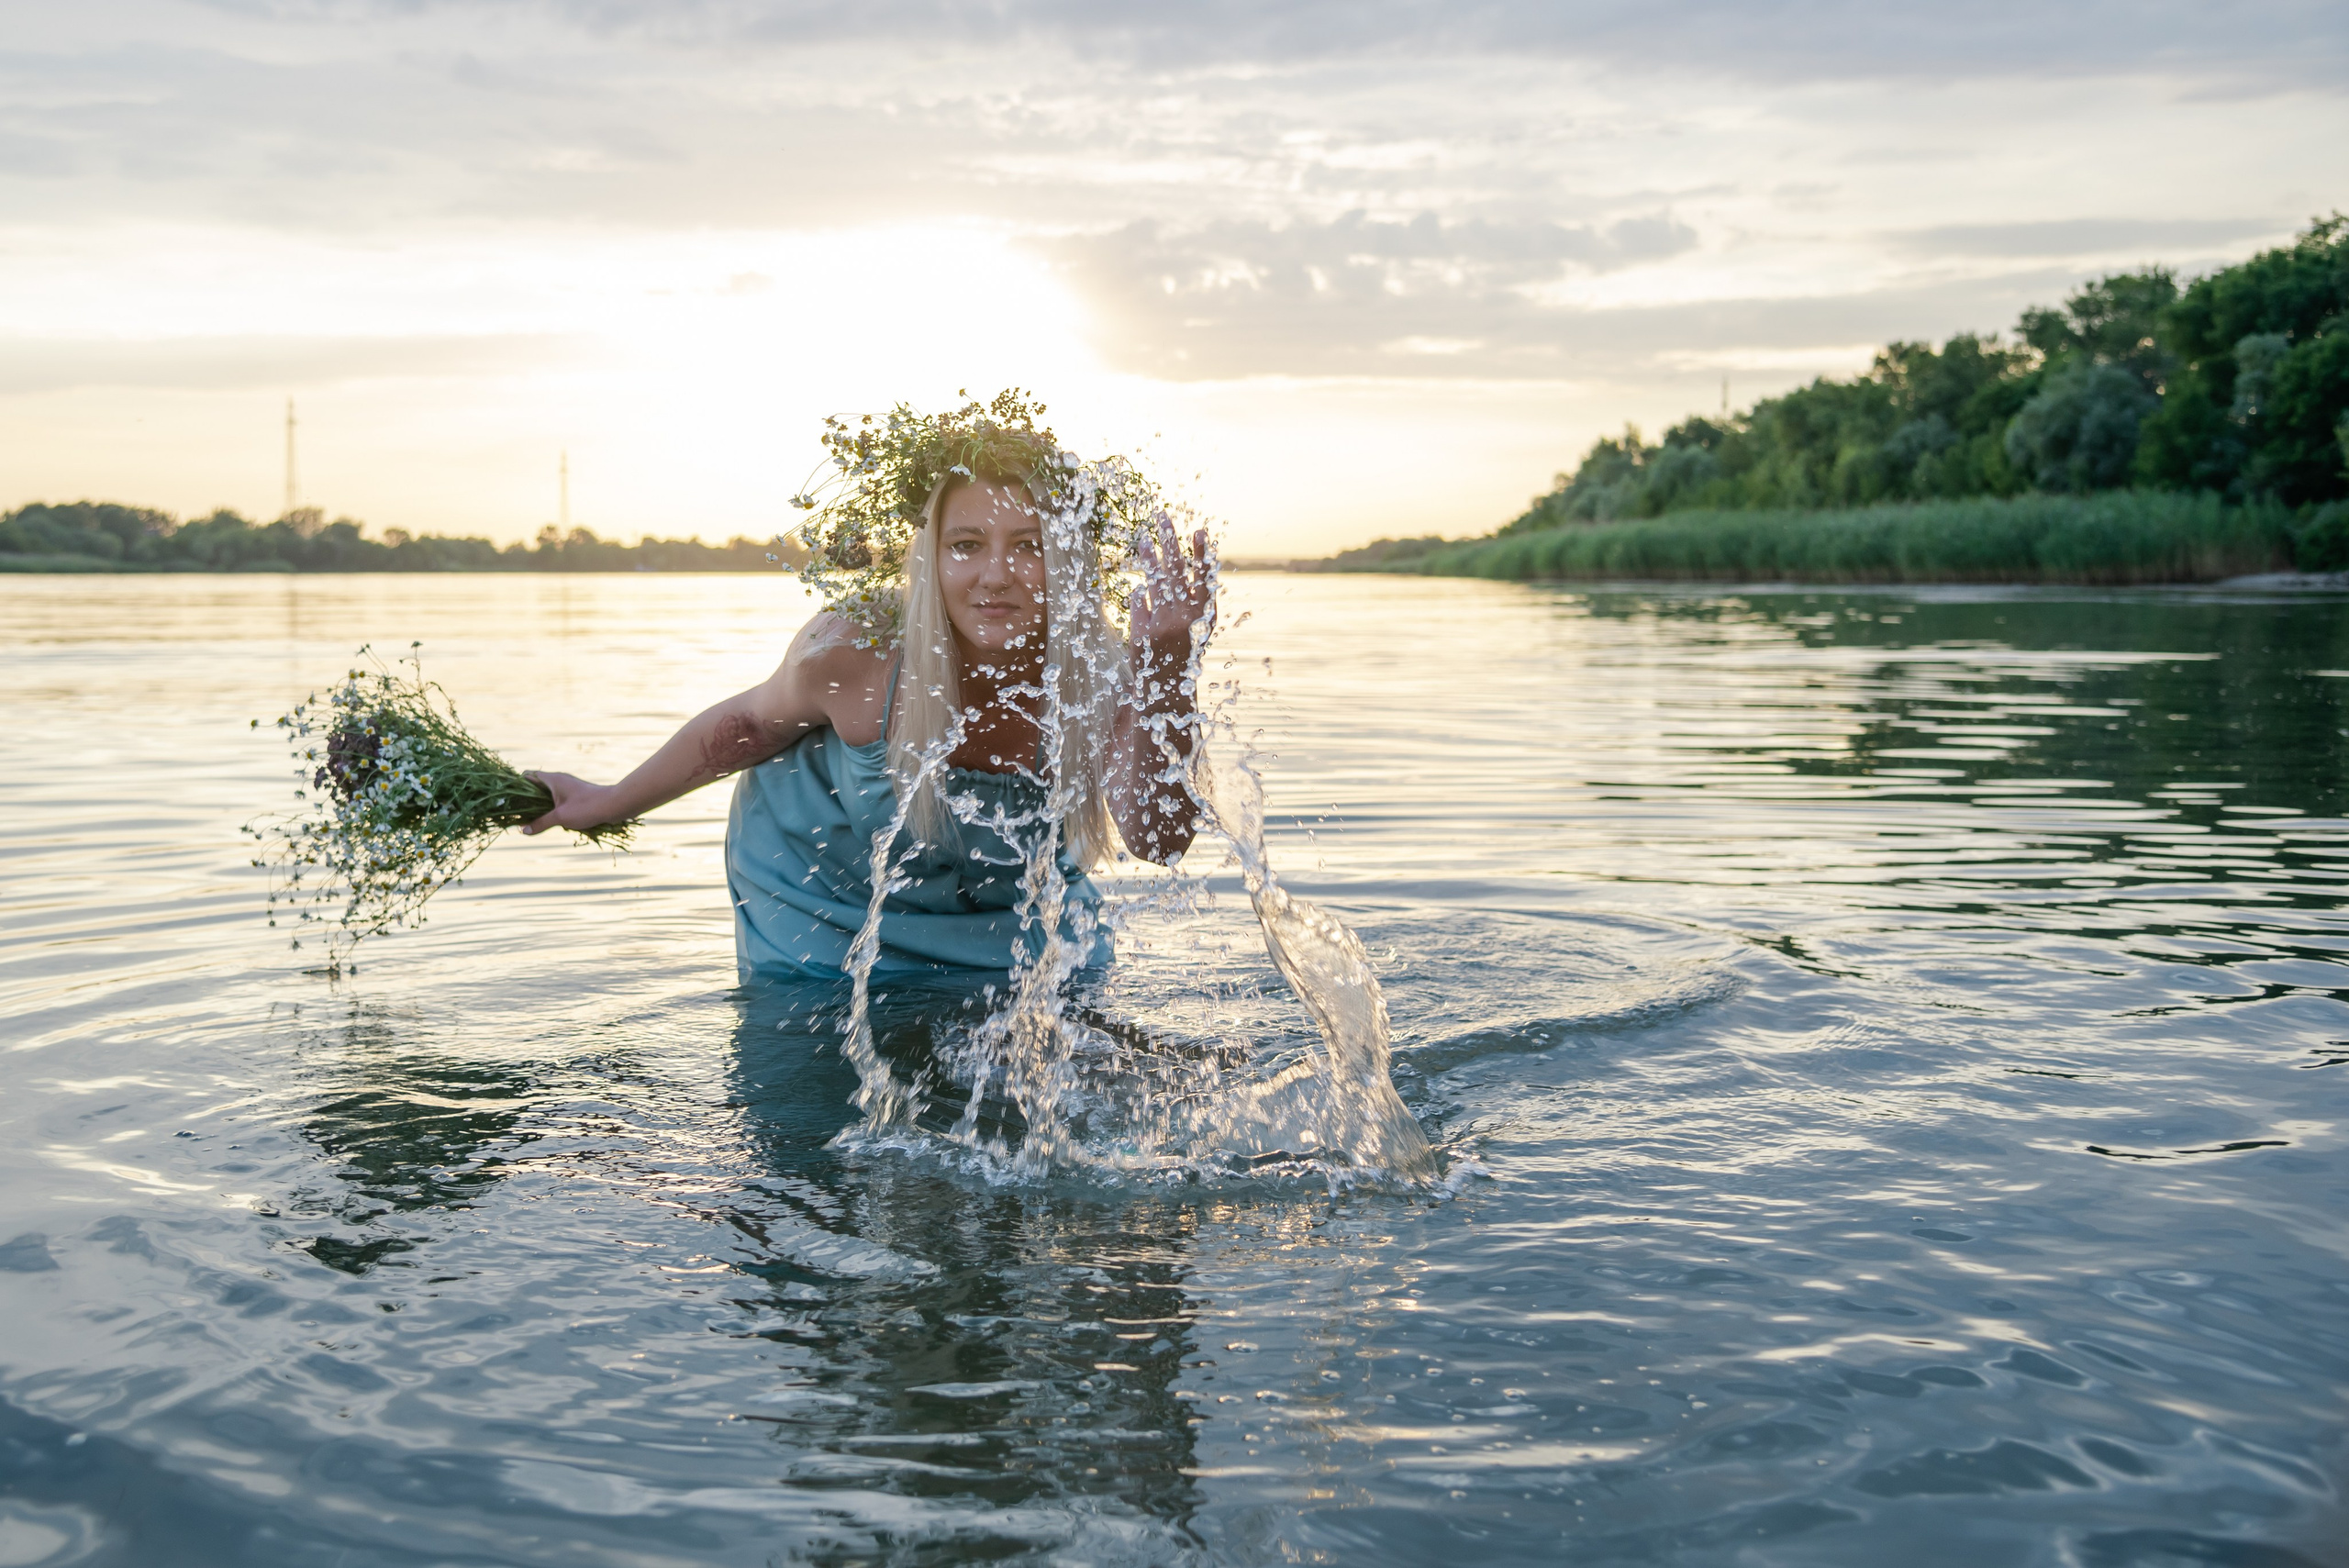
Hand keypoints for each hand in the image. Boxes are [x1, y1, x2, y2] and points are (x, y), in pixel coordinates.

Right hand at [521, 770, 613, 835]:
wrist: (615, 805)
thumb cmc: (588, 807)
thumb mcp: (561, 817)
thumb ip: (540, 823)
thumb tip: (523, 830)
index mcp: (552, 779)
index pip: (528, 775)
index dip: (516, 785)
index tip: (507, 798)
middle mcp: (559, 780)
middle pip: (535, 786)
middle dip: (525, 799)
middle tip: (515, 813)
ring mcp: (568, 788)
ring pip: (546, 795)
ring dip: (538, 806)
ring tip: (528, 819)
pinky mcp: (576, 796)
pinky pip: (557, 800)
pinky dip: (550, 808)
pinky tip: (549, 821)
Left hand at [1127, 518, 1214, 653]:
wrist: (1167, 690)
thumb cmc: (1185, 654)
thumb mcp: (1197, 629)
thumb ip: (1192, 602)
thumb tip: (1189, 570)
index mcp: (1203, 616)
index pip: (1204, 578)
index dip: (1202, 554)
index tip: (1200, 531)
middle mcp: (1185, 617)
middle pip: (1176, 570)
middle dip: (1170, 540)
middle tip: (1162, 516)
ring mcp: (1163, 623)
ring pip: (1154, 581)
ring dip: (1150, 557)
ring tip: (1144, 538)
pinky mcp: (1142, 632)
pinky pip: (1138, 603)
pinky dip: (1139, 596)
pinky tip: (1140, 592)